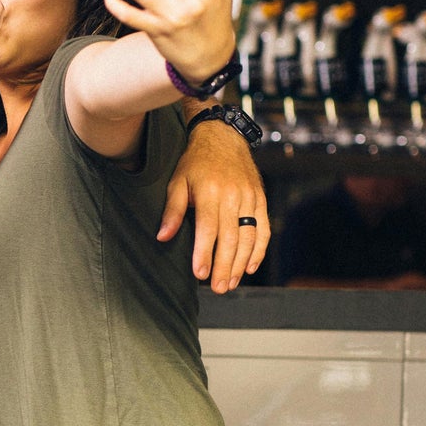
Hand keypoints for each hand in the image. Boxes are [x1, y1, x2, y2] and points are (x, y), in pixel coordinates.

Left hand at [160, 120, 268, 292]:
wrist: (223, 137)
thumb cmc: (196, 163)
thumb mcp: (177, 182)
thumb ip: (172, 211)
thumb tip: (163, 236)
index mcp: (210, 192)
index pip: (208, 229)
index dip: (204, 253)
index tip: (199, 274)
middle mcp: (233, 195)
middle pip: (231, 237)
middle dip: (224, 266)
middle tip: (217, 288)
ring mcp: (250, 197)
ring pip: (248, 236)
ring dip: (240, 263)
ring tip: (230, 283)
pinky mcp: (260, 199)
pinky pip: (262, 228)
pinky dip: (258, 250)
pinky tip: (249, 267)